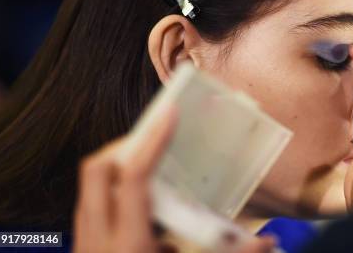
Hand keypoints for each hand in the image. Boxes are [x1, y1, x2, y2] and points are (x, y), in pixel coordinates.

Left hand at [73, 106, 276, 252]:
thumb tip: (267, 244)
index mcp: (128, 249)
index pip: (133, 179)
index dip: (151, 141)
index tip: (170, 112)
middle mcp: (98, 243)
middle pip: (99, 171)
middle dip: (130, 144)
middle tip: (162, 136)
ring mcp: (85, 246)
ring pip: (92, 186)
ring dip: (122, 166)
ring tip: (155, 160)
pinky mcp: (85, 251)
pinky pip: (95, 206)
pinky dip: (118, 192)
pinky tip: (146, 206)